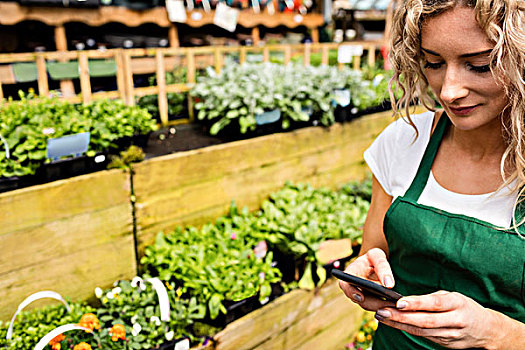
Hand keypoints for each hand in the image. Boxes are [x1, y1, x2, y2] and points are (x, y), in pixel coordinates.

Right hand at [338, 247, 395, 310]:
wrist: (375, 263)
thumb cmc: (374, 257)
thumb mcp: (377, 256)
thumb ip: (383, 267)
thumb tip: (389, 285)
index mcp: (350, 274)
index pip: (345, 285)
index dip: (351, 292)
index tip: (361, 297)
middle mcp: (352, 287)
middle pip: (359, 299)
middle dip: (373, 303)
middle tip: (388, 304)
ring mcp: (359, 295)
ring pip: (367, 305)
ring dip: (380, 306)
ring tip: (394, 304)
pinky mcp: (368, 300)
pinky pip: (374, 306)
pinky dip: (383, 306)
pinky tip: (394, 305)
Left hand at [375, 291, 500, 348]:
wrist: (487, 330)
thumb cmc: (464, 307)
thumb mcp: (453, 296)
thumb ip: (432, 299)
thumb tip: (405, 300)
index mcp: (457, 304)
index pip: (435, 304)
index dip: (416, 303)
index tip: (399, 302)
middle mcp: (455, 320)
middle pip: (425, 321)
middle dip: (401, 317)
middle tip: (382, 311)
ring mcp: (450, 335)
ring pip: (421, 331)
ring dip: (399, 324)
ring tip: (381, 316)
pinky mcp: (445, 344)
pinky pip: (423, 336)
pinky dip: (406, 329)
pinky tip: (393, 323)